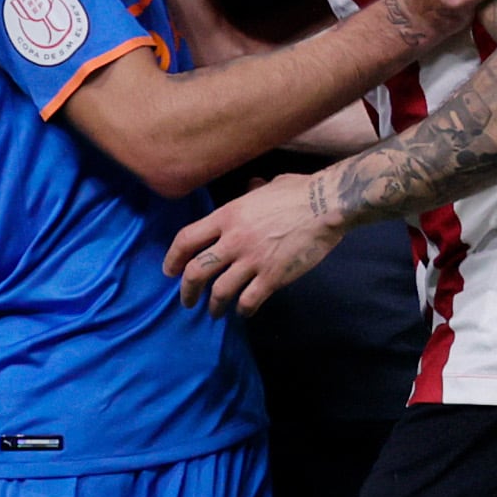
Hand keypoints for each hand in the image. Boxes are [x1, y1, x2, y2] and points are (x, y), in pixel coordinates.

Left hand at [165, 173, 342, 314]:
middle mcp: (234, 240)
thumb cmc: (300, 191)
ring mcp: (252, 260)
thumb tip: (252, 185)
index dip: (173, 258)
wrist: (327, 205)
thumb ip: (254, 189)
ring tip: (214, 312)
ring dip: (214, 306)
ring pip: (220, 291)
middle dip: (187, 290)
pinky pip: (249, 300)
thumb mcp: (269, 185)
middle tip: (187, 300)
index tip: (170, 271)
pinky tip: (244, 312)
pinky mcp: (272, 277)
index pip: (186, 239)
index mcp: (228, 215)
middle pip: (197, 271)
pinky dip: (243, 310)